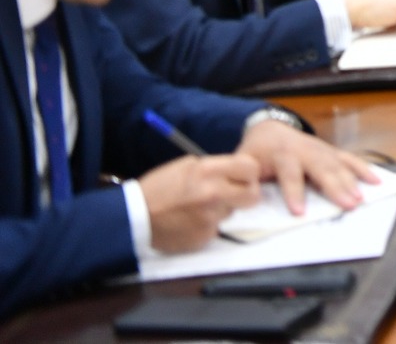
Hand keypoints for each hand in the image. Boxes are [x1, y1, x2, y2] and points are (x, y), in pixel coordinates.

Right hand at [137, 154, 260, 251]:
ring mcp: (210, 218)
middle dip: (246, 194)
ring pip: (232, 212)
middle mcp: (214, 194)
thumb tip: (234, 174)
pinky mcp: (204, 237)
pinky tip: (190, 221)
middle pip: (253, 195)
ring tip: (198, 208)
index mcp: (208, 171)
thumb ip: (214, 168)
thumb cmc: (158, 188)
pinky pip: (216, 228)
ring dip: (222, 210)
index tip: (244, 177)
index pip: (251, 168)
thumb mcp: (186, 166)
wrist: (133, 218)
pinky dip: (207, 225)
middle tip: (234, 194)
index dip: (250, 173)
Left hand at [238, 120, 378, 216]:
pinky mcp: (330, 151)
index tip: (299, 212)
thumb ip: (246, 177)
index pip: (289, 173)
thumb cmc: (255, 151)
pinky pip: (349, 159)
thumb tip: (249, 195)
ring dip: (351, 181)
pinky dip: (363, 169)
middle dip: (335, 187)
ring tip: (361, 198)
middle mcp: (305, 149)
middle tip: (348, 204)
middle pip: (322, 168)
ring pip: (338, 164)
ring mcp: (321, 149)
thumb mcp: (243, 162)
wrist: (268, 128)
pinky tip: (376, 180)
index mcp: (281, 153)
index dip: (294, 192)